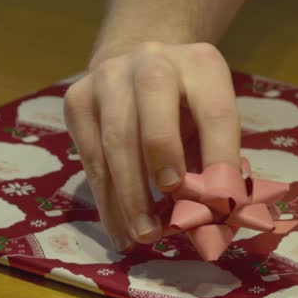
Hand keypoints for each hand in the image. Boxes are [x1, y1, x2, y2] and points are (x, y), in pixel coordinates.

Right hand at [63, 42, 240, 250]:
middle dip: (161, 164)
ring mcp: (109, 76)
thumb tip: (215, 222)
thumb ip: (214, 165)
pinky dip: (106, 199)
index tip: (220, 203)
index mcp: (201, 65)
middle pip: (153, 112)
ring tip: (143, 236)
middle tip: (169, 213)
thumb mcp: (208, 124)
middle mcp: (153, 61)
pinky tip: (119, 229)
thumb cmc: (183, 108)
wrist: (135, 66)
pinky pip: (89, 156)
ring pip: (115, 139)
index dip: (219, 159)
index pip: (215, 113)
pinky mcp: (78, 99)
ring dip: (129, 196)